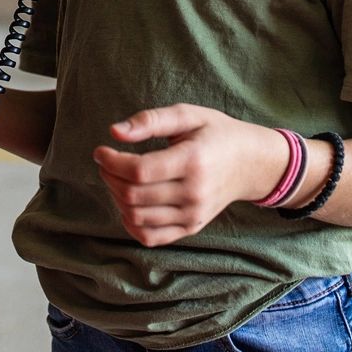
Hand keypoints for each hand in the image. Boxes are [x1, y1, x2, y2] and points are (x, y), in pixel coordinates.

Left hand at [93, 105, 288, 246]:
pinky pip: (150, 237)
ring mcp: (193, 215)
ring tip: (116, 179)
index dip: (112, 162)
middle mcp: (194, 193)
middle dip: (109, 177)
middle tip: (106, 162)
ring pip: (137, 217)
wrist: (250, 163)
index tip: (101, 151)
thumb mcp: (188, 115)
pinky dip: (131, 223)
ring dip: (116, 197)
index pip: (139, 171)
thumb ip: (151, 120)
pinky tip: (128, 203)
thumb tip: (115, 132)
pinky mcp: (191, 227)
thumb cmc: (216, 134)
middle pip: (133, 195)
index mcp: (192, 161)